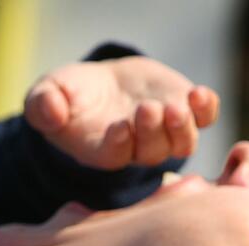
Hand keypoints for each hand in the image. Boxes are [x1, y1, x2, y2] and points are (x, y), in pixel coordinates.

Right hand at [24, 56, 219, 169]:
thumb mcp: (47, 96)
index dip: (119, 145)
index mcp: (104, 151)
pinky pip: (203, 118)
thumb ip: (43, 106)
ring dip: (181, 126)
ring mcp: (166, 132)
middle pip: (152, 151)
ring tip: (175, 108)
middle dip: (151, 132)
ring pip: (181, 142)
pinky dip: (205, 109)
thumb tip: (50, 112)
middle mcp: (139, 149)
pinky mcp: (185, 112)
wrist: (104, 86)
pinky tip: (199, 94)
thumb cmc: (70, 97)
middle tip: (146, 110)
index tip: (119, 127)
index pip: (116, 157)